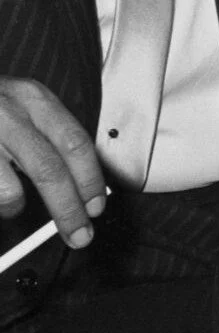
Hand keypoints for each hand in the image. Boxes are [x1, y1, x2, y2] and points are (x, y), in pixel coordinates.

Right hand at [0, 77, 105, 248]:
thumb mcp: (20, 106)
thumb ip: (47, 138)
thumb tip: (78, 188)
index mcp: (32, 98)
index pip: (75, 143)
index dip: (90, 181)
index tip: (95, 206)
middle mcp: (5, 113)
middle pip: (49, 170)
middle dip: (68, 210)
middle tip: (78, 234)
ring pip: (9, 191)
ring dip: (14, 207)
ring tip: (10, 204)